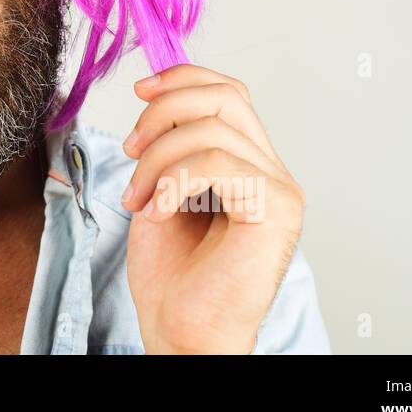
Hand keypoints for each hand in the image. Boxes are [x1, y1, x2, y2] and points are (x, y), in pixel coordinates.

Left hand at [120, 64, 304, 353]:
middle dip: (164, 111)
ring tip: (137, 198)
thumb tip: (156, 93)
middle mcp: (272, 172)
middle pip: (226, 96)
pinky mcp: (276, 210)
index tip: (140, 91)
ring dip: (157, 159)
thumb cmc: (172, 276)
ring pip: (212, 129)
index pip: (228, 92)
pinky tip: (159, 212)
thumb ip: (170, 144)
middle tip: (130, 149)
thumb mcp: (161, 189)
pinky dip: (174, 181)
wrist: (182, 332)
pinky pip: (217, 163)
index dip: (182, 79)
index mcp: (249, 164)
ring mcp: (280, 190)